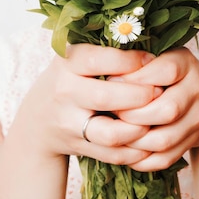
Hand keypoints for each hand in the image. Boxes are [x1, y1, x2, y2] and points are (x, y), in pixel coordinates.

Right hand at [12, 44, 161, 164]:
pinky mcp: (78, 147)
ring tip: (155, 118)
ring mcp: (69, 123)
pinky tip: (151, 140)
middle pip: (105, 97)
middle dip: (139, 95)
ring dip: (139, 128)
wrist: (38, 120)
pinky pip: (113, 154)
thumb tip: (154, 43)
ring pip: (110, 133)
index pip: (96, 60)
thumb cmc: (71, 79)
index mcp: (67, 63)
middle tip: (160, 91)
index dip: (128, 60)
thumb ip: (107, 51)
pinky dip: (136, 151)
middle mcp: (64, 92)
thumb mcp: (77, 58)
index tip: (152, 60)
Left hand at [108, 47, 198, 170]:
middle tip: (112, 112)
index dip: (136, 78)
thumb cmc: (172, 75)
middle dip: (132, 115)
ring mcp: (198, 119)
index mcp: (186, 63)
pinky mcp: (193, 142)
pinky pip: (164, 159)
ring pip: (163, 140)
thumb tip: (107, 76)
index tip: (112, 80)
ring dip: (133, 140)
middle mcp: (197, 90)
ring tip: (115, 132)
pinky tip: (125, 150)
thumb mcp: (159, 57)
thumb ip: (138, 62)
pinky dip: (140, 159)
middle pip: (167, 110)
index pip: (166, 71)